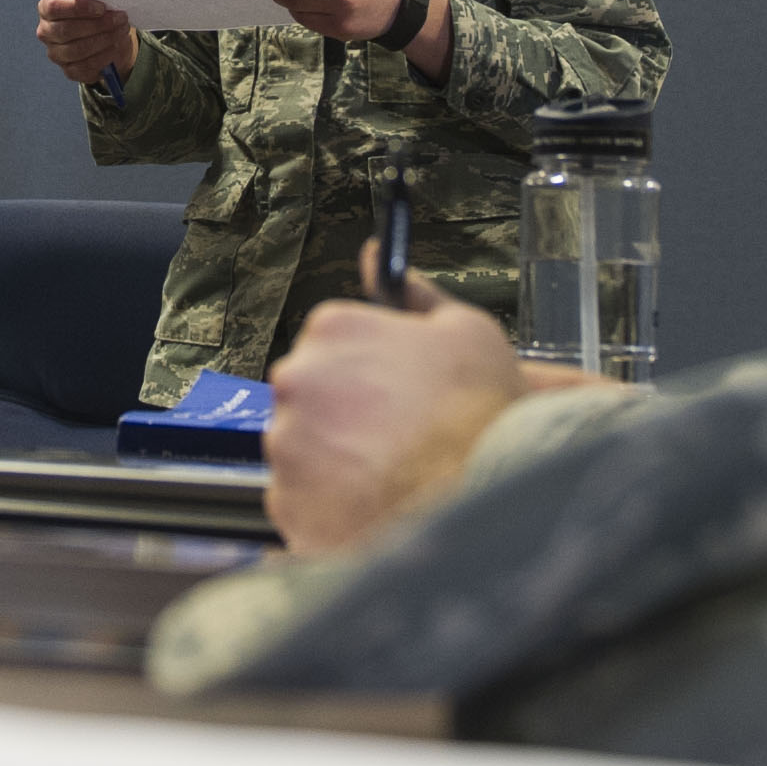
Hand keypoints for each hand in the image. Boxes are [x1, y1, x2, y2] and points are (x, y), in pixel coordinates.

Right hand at [36, 0, 138, 86]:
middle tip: (120, 18)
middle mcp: (46, 31)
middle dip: (98, 24)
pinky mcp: (69, 70)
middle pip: (66, 30)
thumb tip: (108, 0)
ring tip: (121, 30)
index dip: (78, 7)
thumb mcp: (94, 0)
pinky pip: (85, 66)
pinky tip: (115, 47)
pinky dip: (103, 56)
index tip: (101, 7)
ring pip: (77, 49)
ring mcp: (55, 53)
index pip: (53, 7)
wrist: (105, 37)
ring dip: (104, 39)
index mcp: (47, 8)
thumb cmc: (96, 13)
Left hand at [264, 262, 524, 555]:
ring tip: (394, 476)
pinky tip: (377, 506)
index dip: (370, 371)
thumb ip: (414, 294)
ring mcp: (286, 444)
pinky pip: (303, 502)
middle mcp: (295, 380)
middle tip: (400, 438)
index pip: (333, 342)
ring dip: (339, 462)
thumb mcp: (466, 332)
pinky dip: (332, 507)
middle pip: (313, 395)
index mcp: (332, 330)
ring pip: (305, 450)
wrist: (481, 501)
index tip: (397, 393)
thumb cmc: (480, 416)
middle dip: (348, 415)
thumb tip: (377, 258)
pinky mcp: (286, 503)